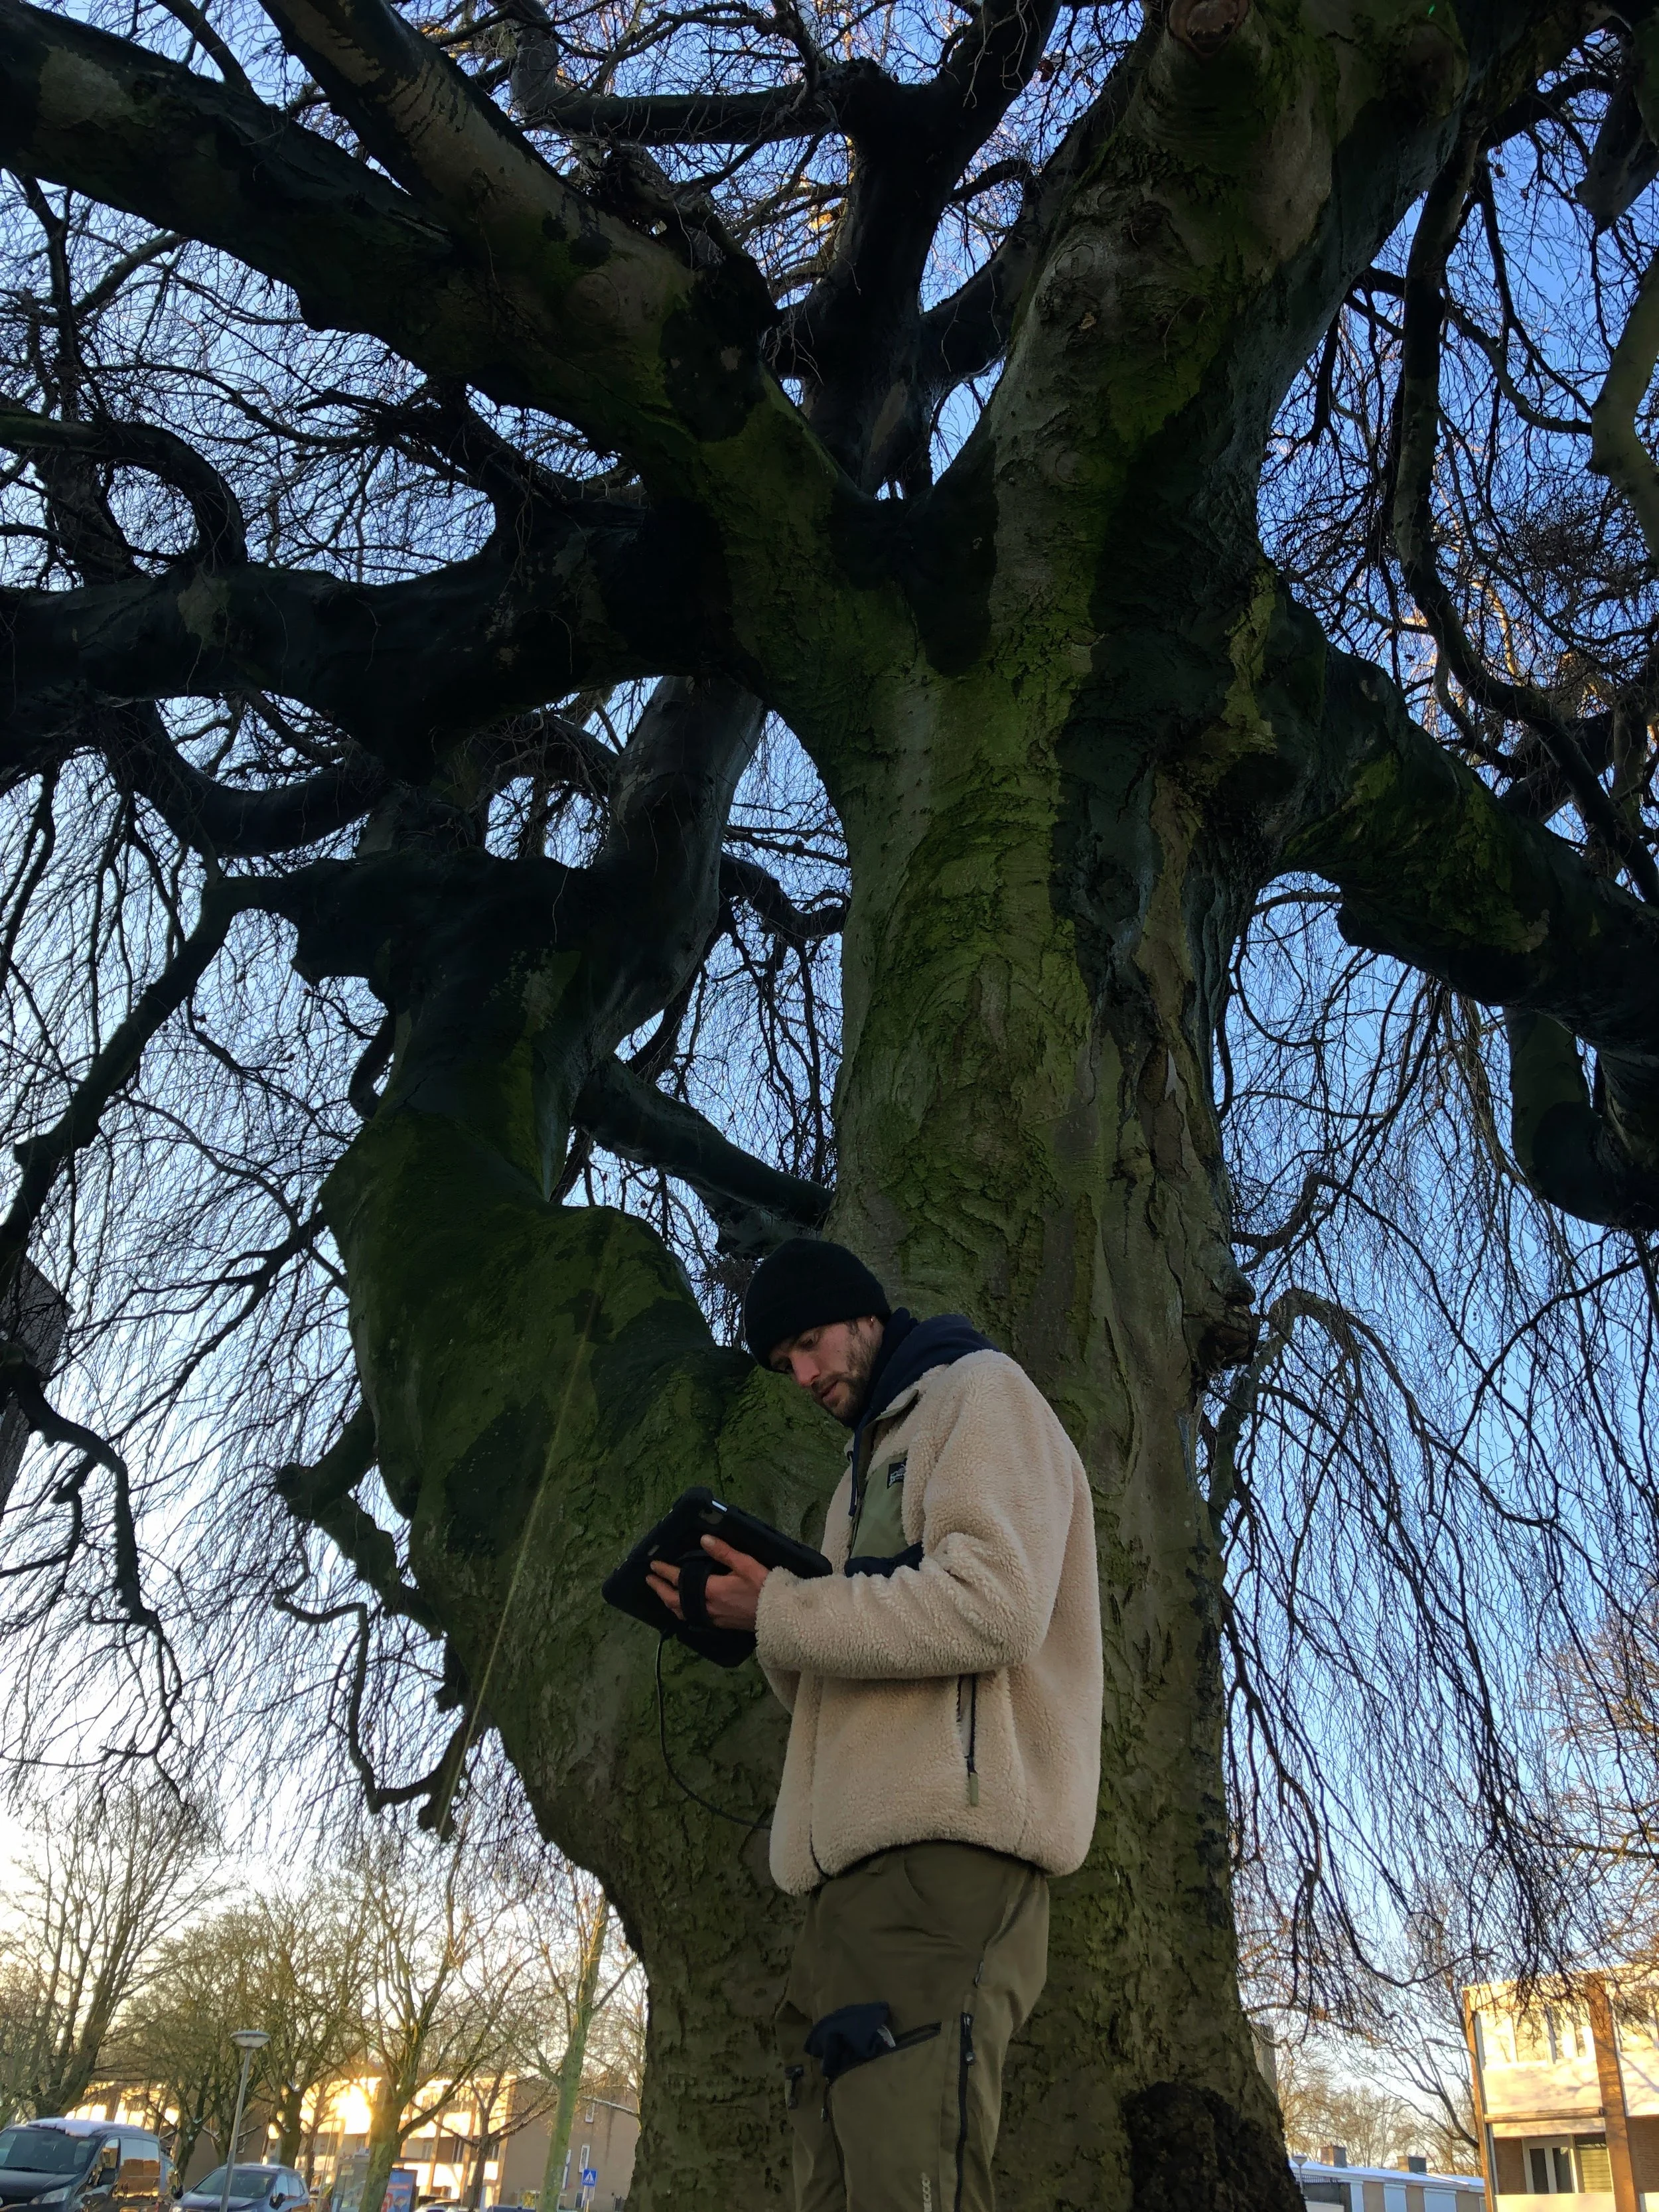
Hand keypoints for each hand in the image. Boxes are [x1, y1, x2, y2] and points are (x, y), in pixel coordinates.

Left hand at [646, 1534, 769, 1632]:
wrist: (779, 1616)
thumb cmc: (764, 1587)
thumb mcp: (746, 1564)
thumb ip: (724, 1552)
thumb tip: (703, 1539)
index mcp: (710, 1590)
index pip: (680, 1580)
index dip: (664, 1572)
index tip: (653, 1565)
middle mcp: (707, 1607)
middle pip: (674, 1601)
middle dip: (660, 1590)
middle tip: (649, 1580)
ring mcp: (713, 1618)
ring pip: (682, 1613)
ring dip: (669, 1602)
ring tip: (663, 1594)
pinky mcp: (720, 1625)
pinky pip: (693, 1618)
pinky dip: (682, 1611)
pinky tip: (684, 1608)